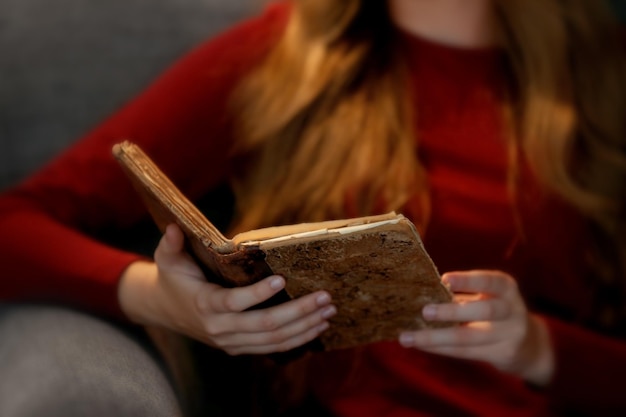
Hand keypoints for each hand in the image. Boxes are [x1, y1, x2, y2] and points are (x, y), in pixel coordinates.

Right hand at [119, 224, 336, 354]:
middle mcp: (219, 328)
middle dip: (297, 312)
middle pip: (264, 325)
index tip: (282, 278)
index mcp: (204, 304)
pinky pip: (273, 348)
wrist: (166, 310)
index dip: (258, 294)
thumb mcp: (167, 259)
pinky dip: (298, 339)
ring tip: (329, 310)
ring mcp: (231, 342)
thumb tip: (173, 227)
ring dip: (304, 326)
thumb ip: (171, 244)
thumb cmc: (173, 278)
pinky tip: (318, 326)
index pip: (234, 303)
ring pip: (273, 340)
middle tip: (324, 296)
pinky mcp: (240, 347)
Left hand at [398, 270, 553, 385]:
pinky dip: (439, 348)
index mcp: (506, 288)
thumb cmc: (495, 312)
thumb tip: (420, 293)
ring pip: (469, 337)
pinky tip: (419, 346)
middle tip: (424, 311)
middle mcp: (512, 310)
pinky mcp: (502, 354)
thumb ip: (462, 295)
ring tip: (407, 337)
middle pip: (484, 311)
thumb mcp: (487, 297)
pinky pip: (465, 352)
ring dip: (435, 338)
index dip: (468, 280)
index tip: (445, 279)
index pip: (490, 281)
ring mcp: (510, 334)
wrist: (529, 345)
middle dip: (453, 311)